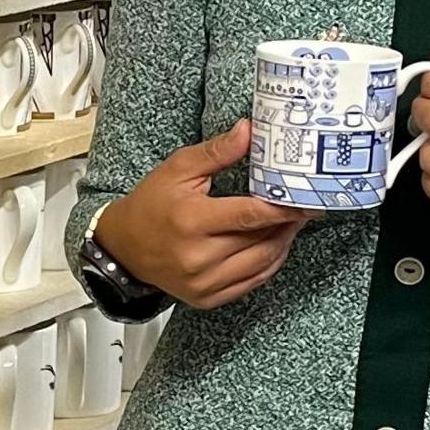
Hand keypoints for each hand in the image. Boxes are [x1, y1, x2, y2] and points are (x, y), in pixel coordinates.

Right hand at [96, 119, 312, 308]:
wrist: (123, 248)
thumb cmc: (150, 204)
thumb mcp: (178, 169)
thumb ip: (217, 151)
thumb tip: (250, 131)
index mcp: (192, 220)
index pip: (250, 215)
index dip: (283, 208)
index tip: (306, 199)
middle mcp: (198, 257)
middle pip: (261, 240)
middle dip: (287, 223)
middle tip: (304, 206)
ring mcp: (203, 282)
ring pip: (261, 264)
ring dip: (283, 243)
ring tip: (292, 224)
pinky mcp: (207, 298)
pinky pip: (252, 283)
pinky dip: (270, 265)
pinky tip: (275, 246)